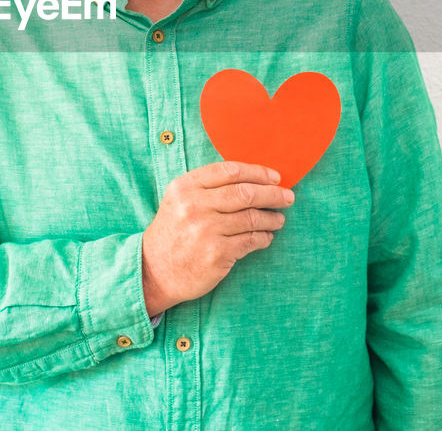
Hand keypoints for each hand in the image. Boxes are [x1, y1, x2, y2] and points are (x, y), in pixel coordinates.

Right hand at [140, 160, 294, 316]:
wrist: (154, 270)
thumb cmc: (173, 232)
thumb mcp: (179, 200)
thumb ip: (208, 187)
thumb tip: (253, 180)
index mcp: (185, 187)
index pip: (230, 171)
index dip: (257, 172)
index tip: (275, 177)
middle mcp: (194, 206)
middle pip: (245, 193)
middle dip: (273, 194)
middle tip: (287, 197)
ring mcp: (206, 231)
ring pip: (252, 217)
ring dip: (271, 217)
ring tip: (278, 219)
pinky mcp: (217, 255)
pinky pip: (251, 241)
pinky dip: (264, 237)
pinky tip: (266, 236)